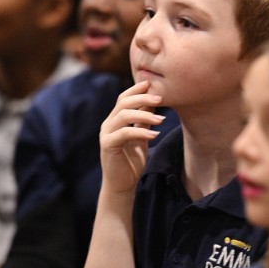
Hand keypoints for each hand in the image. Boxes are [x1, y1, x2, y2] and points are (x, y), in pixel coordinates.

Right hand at [99, 80, 165, 194]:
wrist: (122, 184)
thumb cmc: (131, 161)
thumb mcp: (141, 136)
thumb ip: (144, 120)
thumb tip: (154, 102)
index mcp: (115, 120)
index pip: (123, 98)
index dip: (136, 89)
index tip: (150, 83)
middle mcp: (108, 124)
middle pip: (123, 103)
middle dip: (142, 98)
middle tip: (160, 98)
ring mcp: (106, 134)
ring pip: (123, 116)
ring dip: (144, 115)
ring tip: (161, 120)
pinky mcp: (107, 145)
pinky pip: (124, 134)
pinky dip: (139, 132)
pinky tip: (154, 134)